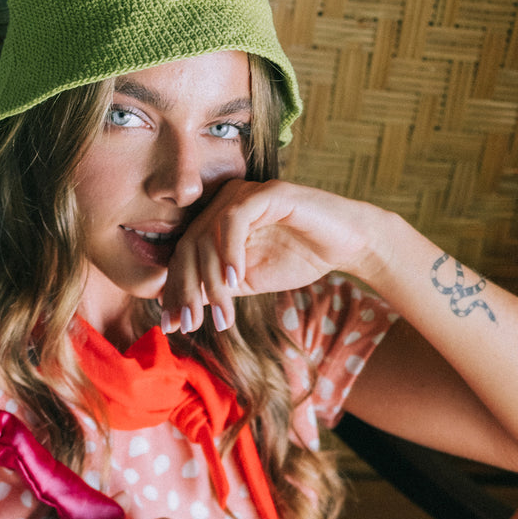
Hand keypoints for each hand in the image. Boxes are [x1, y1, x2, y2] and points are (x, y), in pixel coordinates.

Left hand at [161, 179, 385, 332]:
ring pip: (208, 236)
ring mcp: (244, 193)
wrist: (347, 244)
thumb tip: (175, 306)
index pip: (183, 255)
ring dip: (212, 281)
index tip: (170, 326)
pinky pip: (235, 219)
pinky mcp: (267, 192)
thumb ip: (213, 288)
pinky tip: (237, 281)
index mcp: (215, 221)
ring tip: (221, 315)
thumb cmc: (297, 259)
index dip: (174, 290)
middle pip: (189, 246)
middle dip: (186, 290)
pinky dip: (231, 252)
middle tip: (188, 325)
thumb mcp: (247, 282)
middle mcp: (223, 202)